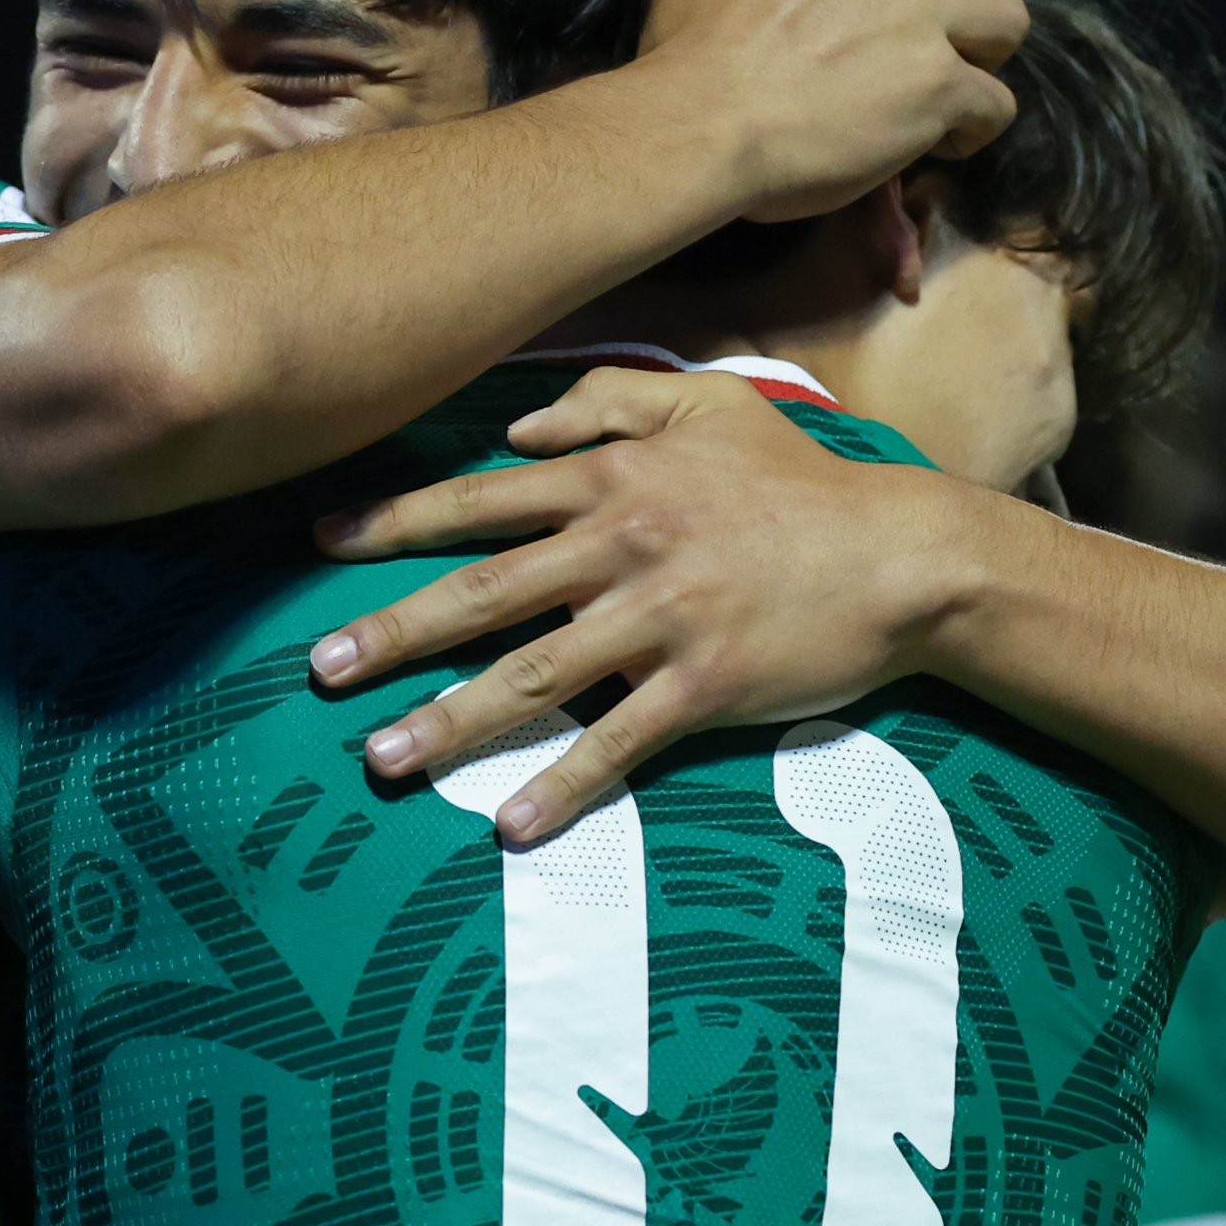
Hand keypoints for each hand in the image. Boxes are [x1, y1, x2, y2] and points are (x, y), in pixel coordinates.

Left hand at [304, 365, 986, 842]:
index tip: (322, 545)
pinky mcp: (706, 686)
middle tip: (321, 670)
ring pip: (533, 674)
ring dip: (451, 721)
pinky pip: (618, 743)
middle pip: (484, 593)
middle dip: (394, 632)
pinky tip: (511, 823)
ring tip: (384, 759)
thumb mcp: (713, 407)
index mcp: (616, 477)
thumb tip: (519, 424)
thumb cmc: (805, 481)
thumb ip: (611, 402)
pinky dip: (563, 784)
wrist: (904, 554)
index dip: (396, 523)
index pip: (483, 500)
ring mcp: (663, 620)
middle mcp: (623, 545)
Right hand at [637, 0, 1029, 220]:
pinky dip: (976, 127)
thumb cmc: (678, 60)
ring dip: (987, 49)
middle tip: (938, 8)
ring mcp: (918, 22)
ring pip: (1009, 16)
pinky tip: (942, 143)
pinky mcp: (940, 87)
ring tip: (956, 81)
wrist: (701, 125)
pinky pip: (997, 103)